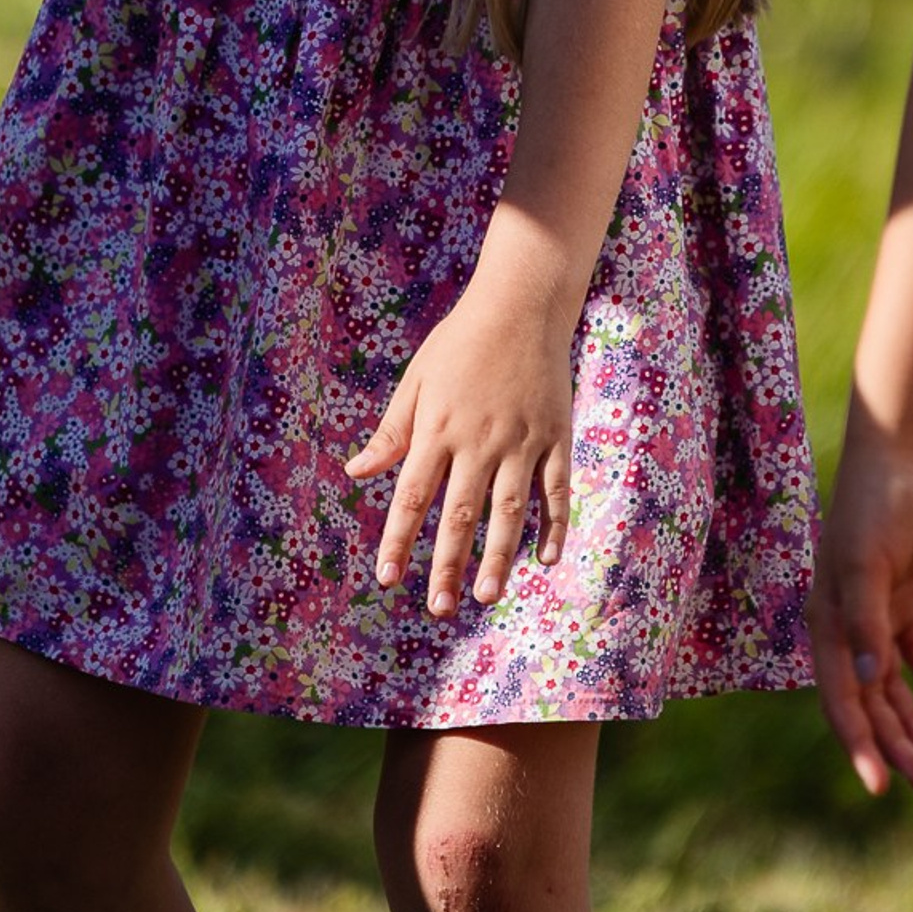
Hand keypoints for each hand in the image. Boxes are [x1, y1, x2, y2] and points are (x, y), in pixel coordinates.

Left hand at [346, 289, 574, 618]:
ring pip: (509, 510)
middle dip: (447, 564)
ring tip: (488, 597)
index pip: (413, 495)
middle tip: (437, 608)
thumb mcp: (417, 380)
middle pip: (460, 513)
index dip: (398, 539)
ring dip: (499, 557)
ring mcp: (522, 440)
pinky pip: (556, 490)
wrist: (521, 303)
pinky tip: (545, 560)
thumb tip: (356, 473)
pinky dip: (553, 526)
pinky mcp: (556, 436)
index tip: (386, 577)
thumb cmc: (461, 341)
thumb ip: (391, 431)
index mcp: (438, 427)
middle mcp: (479, 440)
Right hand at [808, 413, 912, 793]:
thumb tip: (873, 679)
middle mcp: (848, 620)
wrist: (901, 449)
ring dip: (910, 720)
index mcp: (827, 619)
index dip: (858, 744)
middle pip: (869, 697)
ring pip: (893, 681)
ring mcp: (878, 606)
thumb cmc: (876, 501)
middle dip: (891, 742)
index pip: (842, 697)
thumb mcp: (868, 560)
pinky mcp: (906, 589)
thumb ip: (868, 619)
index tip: (878, 788)